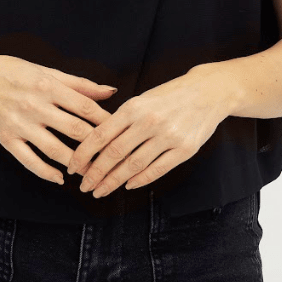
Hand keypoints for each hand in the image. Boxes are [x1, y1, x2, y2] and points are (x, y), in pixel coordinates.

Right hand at [0, 53, 116, 184]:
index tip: (118, 131)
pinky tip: (59, 178)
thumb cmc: (15, 72)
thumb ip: (80, 84)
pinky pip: (29, 161)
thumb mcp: (47, 72)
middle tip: (110, 156)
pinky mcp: (6, 139)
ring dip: (76, 163)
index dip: (105, 121)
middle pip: (75, 130)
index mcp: (48, 86)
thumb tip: (110, 92)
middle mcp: (35, 106)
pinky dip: (46, 173)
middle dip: (96, 146)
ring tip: (89, 170)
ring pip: (55, 150)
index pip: (85, 107)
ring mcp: (20, 124)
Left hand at [65, 65, 229, 196]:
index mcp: (133, 107)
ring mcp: (168, 136)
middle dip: (95, 173)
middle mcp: (149, 122)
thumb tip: (96, 143)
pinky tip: (128, 186)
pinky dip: (140, 180)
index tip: (73, 167)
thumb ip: (122, 119)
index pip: (100, 135)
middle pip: (114, 154)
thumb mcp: (142, 99)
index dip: (83, 154)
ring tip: (101, 190)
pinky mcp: (184, 149)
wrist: (209, 91)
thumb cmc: (171, 95)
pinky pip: (157, 169)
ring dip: (114, 182)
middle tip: (84, 186)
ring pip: (133, 166)